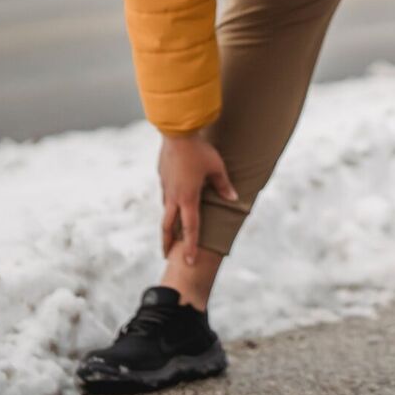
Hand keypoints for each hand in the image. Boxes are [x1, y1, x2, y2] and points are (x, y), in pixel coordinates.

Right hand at [158, 134, 237, 265]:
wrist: (177, 133)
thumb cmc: (200, 150)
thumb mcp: (217, 168)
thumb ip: (223, 185)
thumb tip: (233, 198)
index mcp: (188, 198)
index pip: (190, 228)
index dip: (190, 246)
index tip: (188, 261)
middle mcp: (173, 196)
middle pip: (168, 225)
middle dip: (167, 242)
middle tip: (167, 255)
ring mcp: (166, 187)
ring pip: (166, 209)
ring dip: (168, 222)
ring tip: (171, 231)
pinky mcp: (162, 177)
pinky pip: (166, 195)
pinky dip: (169, 203)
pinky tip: (174, 200)